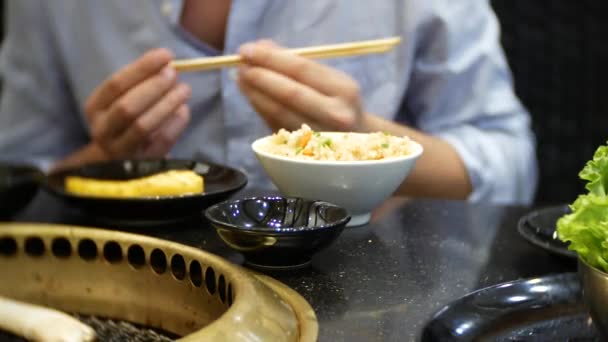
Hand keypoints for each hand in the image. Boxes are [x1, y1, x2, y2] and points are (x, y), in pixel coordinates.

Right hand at [84, 48, 191, 158]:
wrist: (119, 162)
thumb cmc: (126, 122)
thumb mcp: (124, 99)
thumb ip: (141, 82)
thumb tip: (167, 63)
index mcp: (95, 108)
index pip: (116, 84)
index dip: (142, 68)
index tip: (165, 55)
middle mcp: (103, 130)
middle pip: (127, 107)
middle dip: (154, 87)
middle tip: (174, 74)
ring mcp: (121, 150)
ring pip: (143, 126)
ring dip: (167, 104)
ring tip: (184, 90)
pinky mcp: (142, 163)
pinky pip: (161, 142)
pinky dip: (175, 124)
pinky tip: (185, 111)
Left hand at [237, 40, 364, 131]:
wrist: (358, 141)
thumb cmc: (339, 103)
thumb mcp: (328, 79)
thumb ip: (296, 62)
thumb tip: (261, 46)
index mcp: (344, 91)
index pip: (302, 70)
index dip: (271, 58)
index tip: (247, 50)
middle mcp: (335, 115)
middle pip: (290, 93)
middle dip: (260, 76)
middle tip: (239, 64)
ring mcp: (320, 136)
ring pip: (279, 113)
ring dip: (255, 93)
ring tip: (240, 78)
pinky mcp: (304, 151)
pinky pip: (276, 126)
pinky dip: (260, 109)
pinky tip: (251, 96)